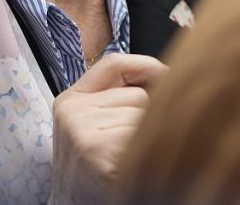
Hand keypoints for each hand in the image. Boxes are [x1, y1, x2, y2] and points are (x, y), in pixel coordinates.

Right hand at [49, 53, 168, 204]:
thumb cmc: (92, 175)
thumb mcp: (92, 128)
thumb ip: (116, 99)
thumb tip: (169, 76)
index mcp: (69, 101)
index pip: (114, 64)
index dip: (147, 67)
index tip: (170, 77)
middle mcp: (73, 112)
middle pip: (139, 95)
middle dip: (148, 118)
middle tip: (136, 148)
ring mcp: (83, 131)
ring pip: (146, 116)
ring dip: (150, 139)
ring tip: (132, 161)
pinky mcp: (99, 151)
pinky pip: (146, 138)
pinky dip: (150, 154)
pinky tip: (134, 170)